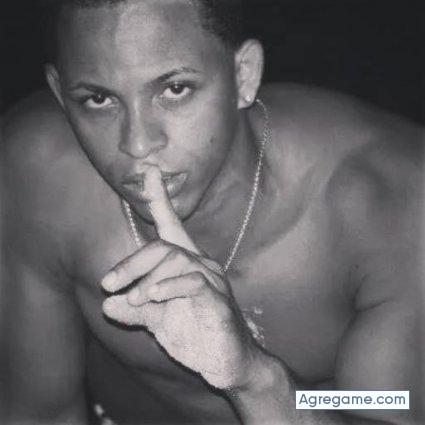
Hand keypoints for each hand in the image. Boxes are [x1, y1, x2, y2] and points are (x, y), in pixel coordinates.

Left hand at [101, 166, 258, 388]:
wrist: (228, 363)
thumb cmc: (195, 334)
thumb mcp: (157, 321)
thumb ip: (135, 310)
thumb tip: (107, 305)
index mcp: (186, 264)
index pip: (172, 225)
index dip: (160, 198)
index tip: (149, 170)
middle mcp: (201, 265)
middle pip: (165, 245)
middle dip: (132, 262)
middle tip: (108, 283)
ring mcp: (213, 281)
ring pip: (178, 259)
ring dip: (148, 278)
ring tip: (132, 299)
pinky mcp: (219, 300)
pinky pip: (194, 282)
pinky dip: (170, 287)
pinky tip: (153, 297)